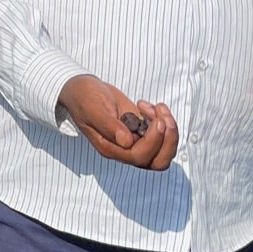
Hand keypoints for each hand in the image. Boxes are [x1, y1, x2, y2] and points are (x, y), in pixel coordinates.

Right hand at [58, 74, 178, 169]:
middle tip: (163, 118)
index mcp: (110, 148)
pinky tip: (148, 106)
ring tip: (159, 108)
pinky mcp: (141, 130)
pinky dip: (163, 120)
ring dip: (170, 131)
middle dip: (168, 140)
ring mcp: (134, 140)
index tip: (156, 120)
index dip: (153, 141)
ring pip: (163, 151)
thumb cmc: (83, 98)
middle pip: (156, 162)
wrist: (82, 89)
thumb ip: (108, 125)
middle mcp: (124, 149)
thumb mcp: (92, 108)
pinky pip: (162, 136)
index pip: (139, 156)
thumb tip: (126, 142)